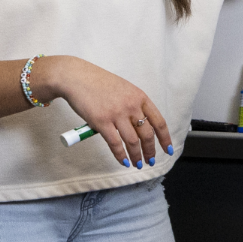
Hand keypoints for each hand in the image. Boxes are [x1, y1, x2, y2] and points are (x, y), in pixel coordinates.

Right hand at [37, 56, 173, 168]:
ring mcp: (117, 114)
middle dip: (150, 151)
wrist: (76, 77)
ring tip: (138, 164)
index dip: (165, 138)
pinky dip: (121, 155)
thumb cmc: (97, 83)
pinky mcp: (102, 122)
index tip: (167, 149)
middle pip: (147, 134)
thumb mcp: (123, 89)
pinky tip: (124, 161)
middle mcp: (131, 105)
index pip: (158, 121)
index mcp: (139, 97)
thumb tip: (138, 126)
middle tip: (150, 160)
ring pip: (133, 142)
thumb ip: (133, 105)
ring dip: (137, 156)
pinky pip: (115, 144)